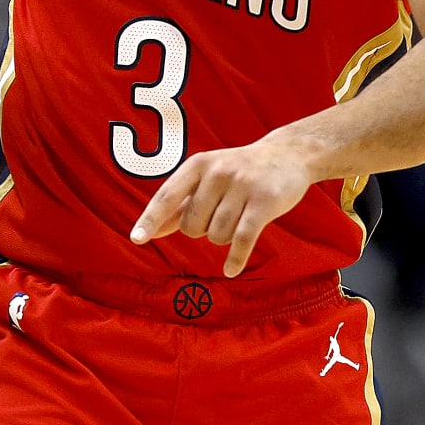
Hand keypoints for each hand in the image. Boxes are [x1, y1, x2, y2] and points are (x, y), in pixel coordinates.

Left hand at [129, 138, 316, 276]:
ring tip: (238, 219)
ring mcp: (242, 185)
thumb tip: (149, 232)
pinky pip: (242, 239)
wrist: (288, 154)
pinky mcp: (264, 201)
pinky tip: (230, 270)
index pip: (167, 195)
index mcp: (197, 165)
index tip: (136, 239)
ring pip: (217, 235)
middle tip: (221, 214)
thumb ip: (179, 205)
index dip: (150, 219)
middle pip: (193, 225)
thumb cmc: (238, 172)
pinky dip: (235, 258)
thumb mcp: (206, 179)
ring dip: (224, 238)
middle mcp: (217, 172)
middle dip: (203, 230)